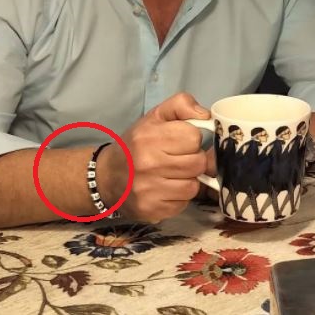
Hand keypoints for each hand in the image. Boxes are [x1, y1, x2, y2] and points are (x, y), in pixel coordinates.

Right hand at [99, 92, 209, 222]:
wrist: (107, 177)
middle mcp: (147, 164)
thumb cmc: (137, 144)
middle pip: (198, 163)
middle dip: (193, 160)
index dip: (192, 139)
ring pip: (194, 186)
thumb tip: (206, 115)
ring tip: (173, 174)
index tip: (181, 141)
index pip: (194, 137)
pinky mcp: (151, 210)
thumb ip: (182, 104)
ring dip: (188, 180)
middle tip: (179, 159)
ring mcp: (149, 190)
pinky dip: (179, 197)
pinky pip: (183, 203)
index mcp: (149, 137)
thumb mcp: (156, 116)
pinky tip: (167, 189)